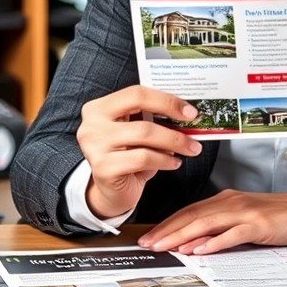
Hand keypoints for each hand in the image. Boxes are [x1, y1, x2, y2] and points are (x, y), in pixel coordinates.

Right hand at [76, 85, 202, 219]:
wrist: (112, 192)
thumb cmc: (128, 156)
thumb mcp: (138, 132)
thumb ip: (153, 118)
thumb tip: (186, 113)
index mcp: (100, 108)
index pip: (136, 93)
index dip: (166, 100)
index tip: (189, 111)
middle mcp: (92, 124)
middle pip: (140, 112)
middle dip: (173, 120)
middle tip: (194, 130)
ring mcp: (95, 146)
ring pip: (144, 134)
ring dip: (174, 142)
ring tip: (190, 148)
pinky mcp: (103, 168)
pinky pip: (143, 158)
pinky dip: (165, 160)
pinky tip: (174, 163)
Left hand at [138, 186, 286, 254]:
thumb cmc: (279, 216)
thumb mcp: (245, 219)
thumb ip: (221, 227)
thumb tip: (195, 242)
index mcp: (226, 200)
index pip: (189, 211)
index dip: (168, 224)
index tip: (150, 237)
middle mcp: (232, 203)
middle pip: (193, 216)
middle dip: (168, 231)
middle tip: (149, 244)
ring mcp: (245, 213)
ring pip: (207, 223)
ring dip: (184, 235)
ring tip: (166, 246)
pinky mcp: (259, 224)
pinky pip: (233, 234)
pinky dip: (216, 242)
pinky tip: (202, 250)